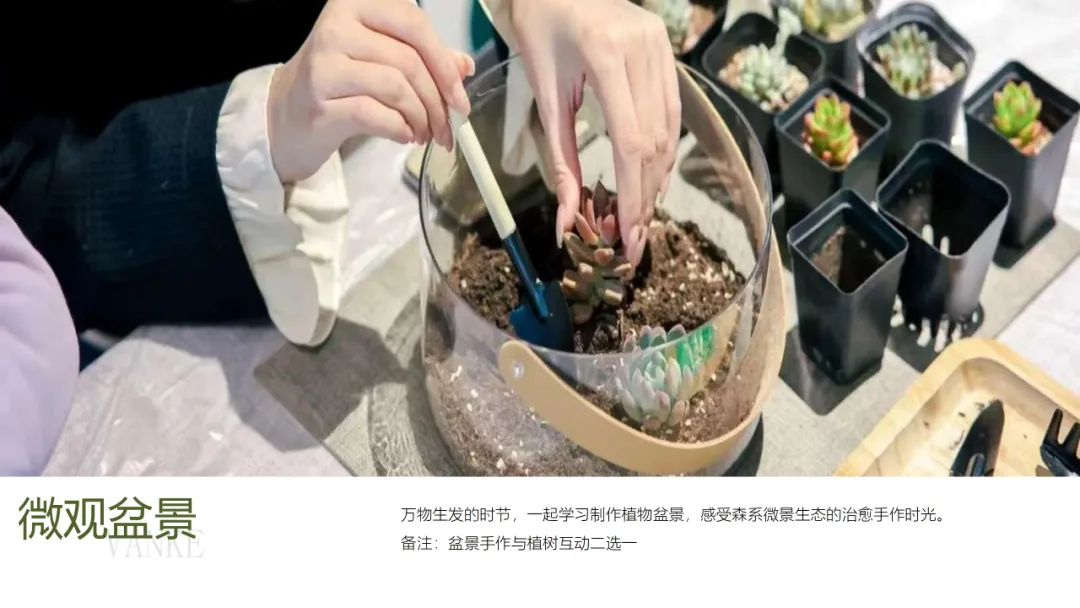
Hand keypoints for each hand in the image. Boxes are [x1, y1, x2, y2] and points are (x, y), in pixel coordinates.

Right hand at [267, 0, 474, 183]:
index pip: (415, 24)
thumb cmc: (339, 82)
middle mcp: (336, 26)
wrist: (287, 115)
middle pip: (409, 61)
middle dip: (437, 100)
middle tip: (446, 125)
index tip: (459, 96)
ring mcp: (324, 63)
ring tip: (423, 132)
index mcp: (356, 4)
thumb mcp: (380, 59)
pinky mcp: (319, 101)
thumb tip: (463, 66)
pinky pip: (376, 115)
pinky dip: (400, 129)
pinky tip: (404, 135)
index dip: (444, 63)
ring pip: (396, 88)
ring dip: (420, 118)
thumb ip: (422, 56)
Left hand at [510, 0, 680, 265]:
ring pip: (669, 129)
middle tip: (634, 238)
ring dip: (657, 178)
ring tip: (642, 216)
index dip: (632, 193)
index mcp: (605, 54)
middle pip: (655, 140)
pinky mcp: (666, 49)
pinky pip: (671, 110)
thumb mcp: (544, 94)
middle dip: (645, 195)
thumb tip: (568, 219)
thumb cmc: (539, 30)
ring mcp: (660, 46)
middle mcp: (642, 47)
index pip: (630, 140)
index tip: (627, 233)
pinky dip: (664, 150)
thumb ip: (559, 159)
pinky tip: (653, 179)